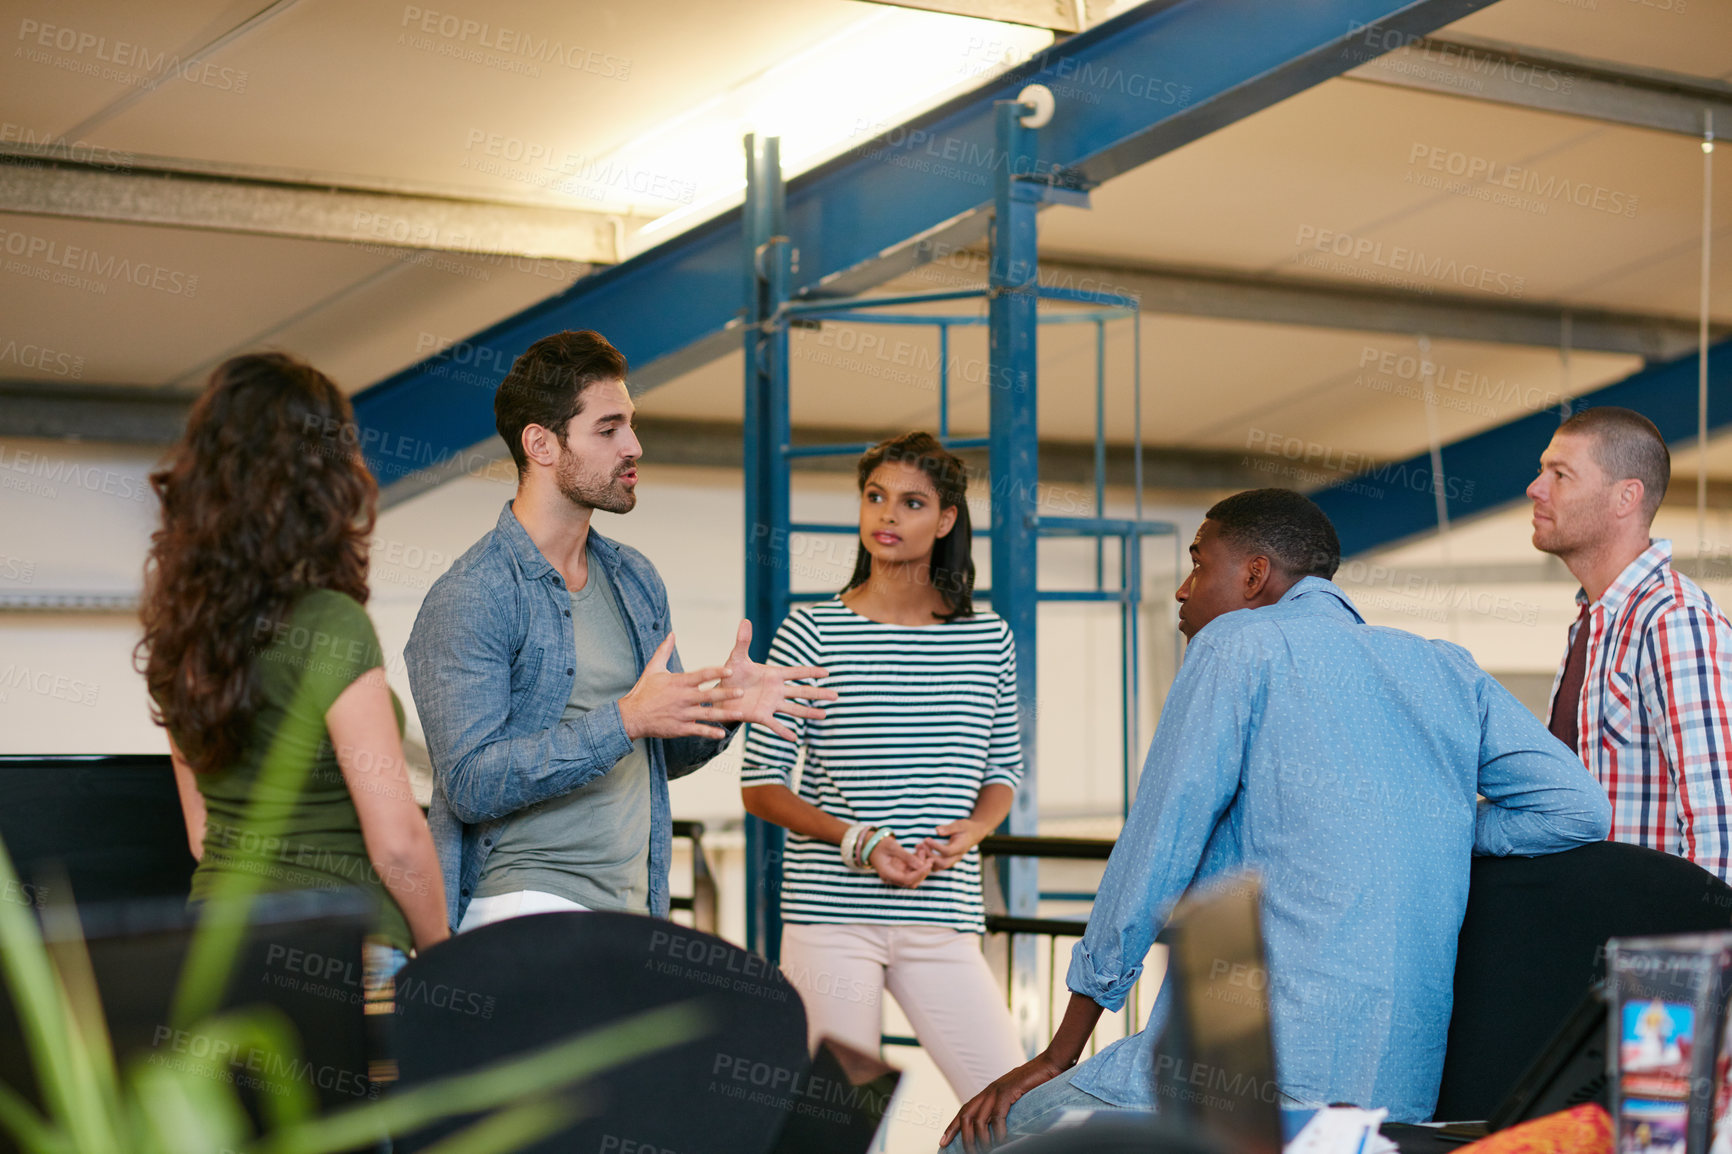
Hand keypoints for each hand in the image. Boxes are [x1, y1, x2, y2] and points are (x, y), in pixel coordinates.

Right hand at [618, 634, 740, 740]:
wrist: (631, 716)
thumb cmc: (644, 691)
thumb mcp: (653, 668)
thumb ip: (664, 651)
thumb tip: (671, 634)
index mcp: (679, 682)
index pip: (701, 675)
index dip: (717, 672)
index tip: (730, 670)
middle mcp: (683, 698)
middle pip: (709, 695)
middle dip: (726, 693)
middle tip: (742, 692)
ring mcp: (682, 714)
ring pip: (707, 714)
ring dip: (725, 714)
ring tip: (741, 713)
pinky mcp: (680, 728)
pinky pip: (698, 730)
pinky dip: (710, 732)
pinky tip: (722, 734)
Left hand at [714, 619, 838, 741]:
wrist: (719, 695)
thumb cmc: (731, 675)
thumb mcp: (737, 658)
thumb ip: (743, 641)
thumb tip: (745, 620)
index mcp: (774, 674)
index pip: (796, 672)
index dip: (811, 672)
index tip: (827, 672)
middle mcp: (776, 690)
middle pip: (801, 691)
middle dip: (818, 694)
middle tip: (836, 696)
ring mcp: (771, 704)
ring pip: (794, 709)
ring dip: (809, 712)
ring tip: (824, 716)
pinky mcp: (761, 716)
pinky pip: (775, 725)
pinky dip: (784, 731)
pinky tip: (794, 739)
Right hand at [868, 834, 930, 887]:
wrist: (871, 844)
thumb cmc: (880, 844)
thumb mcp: (893, 847)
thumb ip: (906, 856)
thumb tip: (921, 865)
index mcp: (887, 874)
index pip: (907, 879)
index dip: (920, 873)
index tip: (928, 863)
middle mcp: (892, 877)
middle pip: (912, 881)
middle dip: (923, 871)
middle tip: (930, 857)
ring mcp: (896, 875)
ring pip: (914, 876)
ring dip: (922, 866)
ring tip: (923, 851)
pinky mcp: (900, 871)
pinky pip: (912, 870)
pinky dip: (918, 862)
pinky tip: (920, 851)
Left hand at [915, 817, 991, 872]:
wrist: (974, 834)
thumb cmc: (966, 827)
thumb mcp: (959, 824)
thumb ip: (948, 828)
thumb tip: (937, 830)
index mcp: (961, 847)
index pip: (947, 851)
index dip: (936, 847)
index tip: (926, 839)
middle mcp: (957, 856)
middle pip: (943, 863)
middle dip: (930, 856)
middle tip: (921, 845)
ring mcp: (953, 860)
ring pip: (939, 867)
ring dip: (927, 860)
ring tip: (918, 849)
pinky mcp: (948, 860)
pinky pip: (937, 865)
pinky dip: (928, 861)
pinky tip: (921, 852)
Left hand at [942, 1053, 1066, 1152]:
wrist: (1050, 1064)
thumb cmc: (1036, 1083)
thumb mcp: (1016, 1098)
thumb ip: (1005, 1109)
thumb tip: (998, 1131)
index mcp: (988, 1092)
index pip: (964, 1111)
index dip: (952, 1127)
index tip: (943, 1142)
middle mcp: (989, 1091)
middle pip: (966, 1116)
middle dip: (964, 1138)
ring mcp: (998, 1090)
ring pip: (979, 1119)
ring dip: (980, 1139)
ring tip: (985, 1151)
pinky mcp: (1009, 1090)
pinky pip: (998, 1115)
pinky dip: (997, 1131)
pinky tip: (1000, 1141)